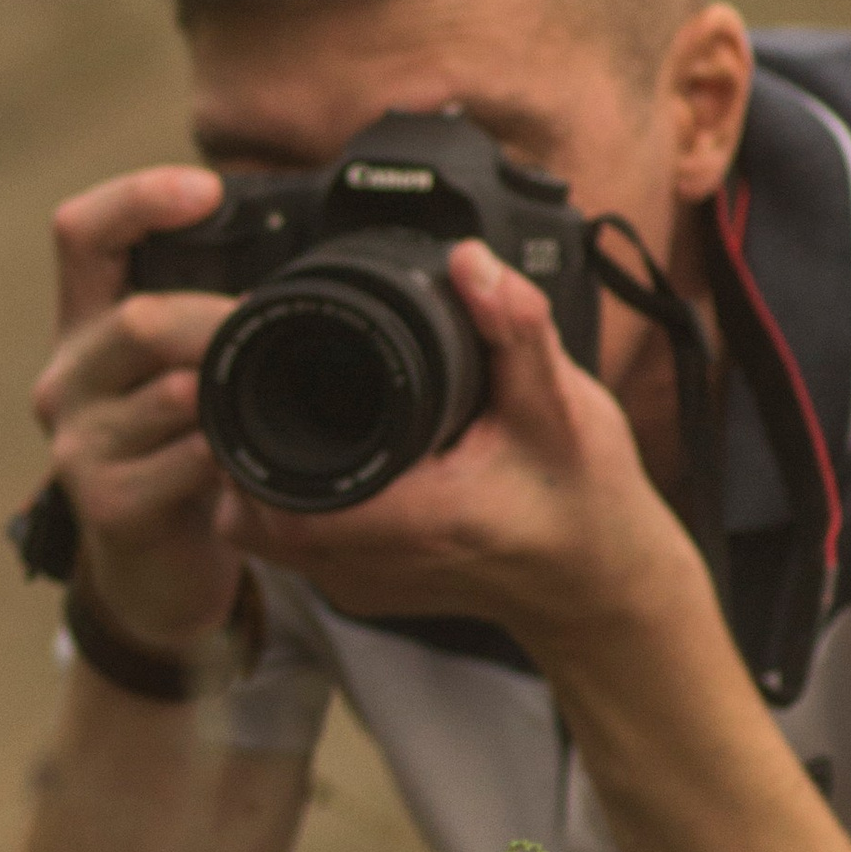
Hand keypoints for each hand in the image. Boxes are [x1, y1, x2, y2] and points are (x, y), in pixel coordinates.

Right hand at [34, 164, 248, 654]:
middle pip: (136, 318)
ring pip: (167, 389)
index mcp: (85, 327)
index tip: (207, 190)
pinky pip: (185, 460)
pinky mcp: (105, 502)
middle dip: (219, 319)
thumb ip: (210, 317)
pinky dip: (231, 455)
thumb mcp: (183, 373)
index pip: (81, 233)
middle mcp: (68, 377)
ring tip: (270, 397)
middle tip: (274, 331)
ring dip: (233, 390)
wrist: (154, 571)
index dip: (139, 198)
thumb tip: (307, 253)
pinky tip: (250, 460)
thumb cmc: (180, 455)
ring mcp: (80, 443)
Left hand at [217, 241, 702, 653]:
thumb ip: (514, 328)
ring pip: (263, 531)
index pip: (284, 494)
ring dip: (265, 470)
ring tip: (288, 409)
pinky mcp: (360, 591)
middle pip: (254, 510)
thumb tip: (467, 261)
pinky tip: (322, 451)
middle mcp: (374, 566)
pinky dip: (290, 497)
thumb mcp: (563, 404)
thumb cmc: (586, 500)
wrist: (597, 582)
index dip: (256, 434)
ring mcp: (361, 587)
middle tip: (270, 379)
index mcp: (417, 521)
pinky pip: (290, 545)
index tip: (267, 376)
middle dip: (253, 440)